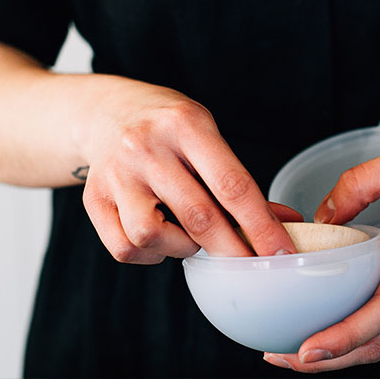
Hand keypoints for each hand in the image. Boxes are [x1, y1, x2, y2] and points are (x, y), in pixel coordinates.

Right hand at [77, 76, 299, 262]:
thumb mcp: (207, 137)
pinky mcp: (93, 198)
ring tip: (189, 235)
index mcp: (186, 125)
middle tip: (253, 266)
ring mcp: (116, 173)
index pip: (232, 184)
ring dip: (181, 247)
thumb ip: (239, 182)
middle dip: (233, 250)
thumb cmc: (168, 128)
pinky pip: (123, 247)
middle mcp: (147, 147)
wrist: (106, 112)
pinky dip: (149, 255)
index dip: (261, 226)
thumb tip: (286, 224)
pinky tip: (160, 238)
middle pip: (198, 216)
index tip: (281, 253)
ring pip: (151, 235)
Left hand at [262, 140, 379, 371]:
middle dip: (326, 359)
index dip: (341, 337)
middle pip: (377, 341)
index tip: (304, 351)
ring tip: (295, 344)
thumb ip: (360, 183)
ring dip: (341, 347)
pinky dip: (361, 325)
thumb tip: (322, 212)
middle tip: (278, 358)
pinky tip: (332, 310)